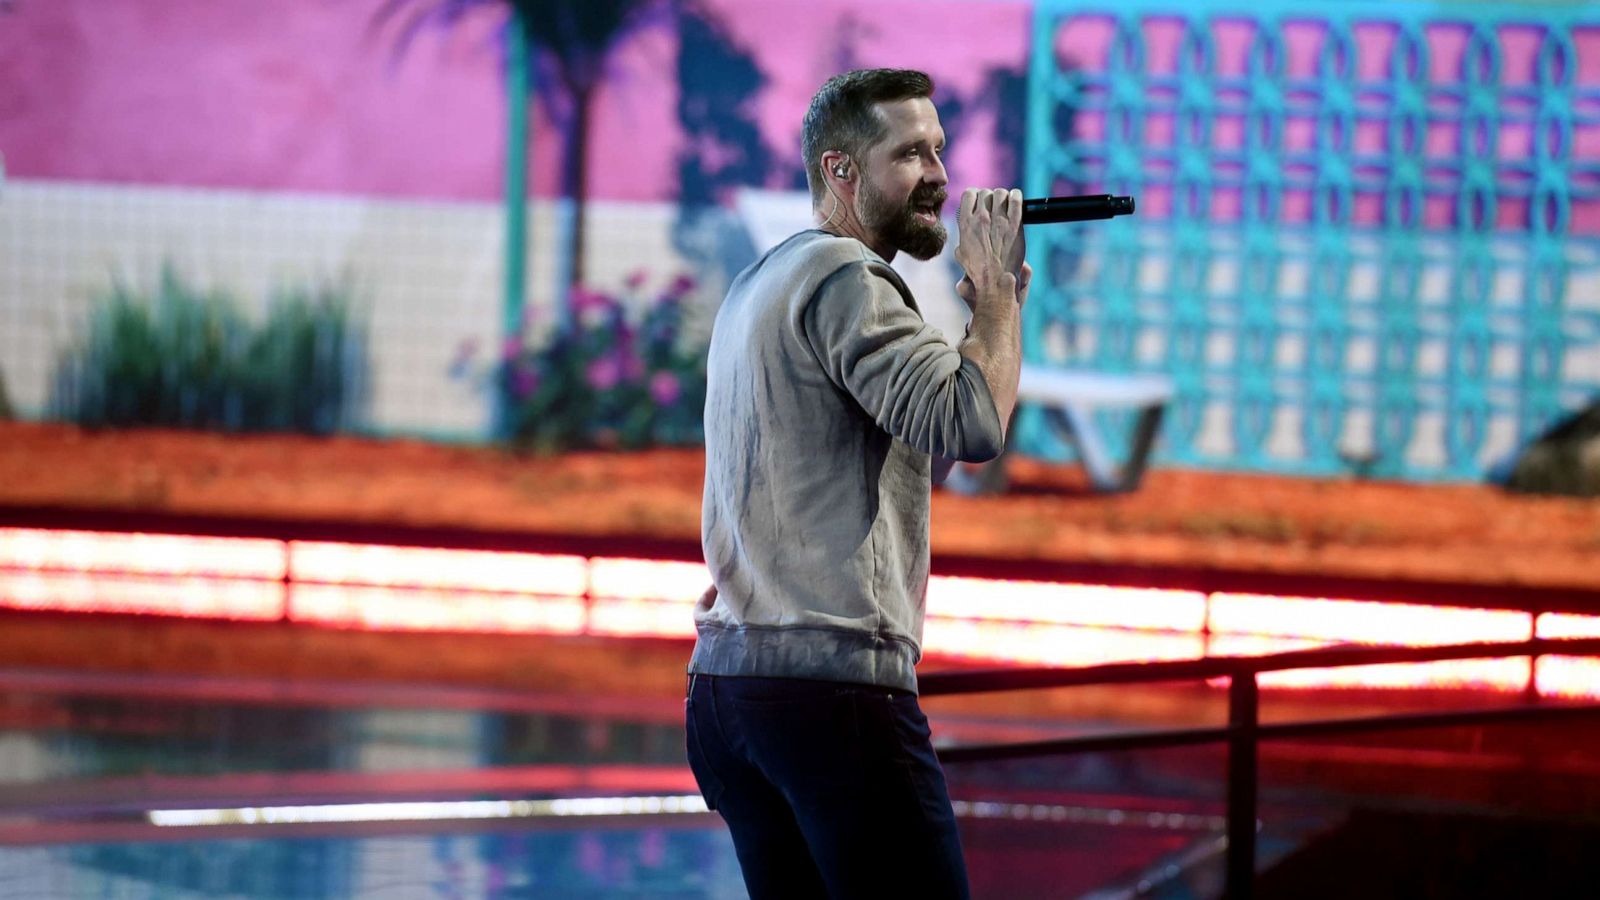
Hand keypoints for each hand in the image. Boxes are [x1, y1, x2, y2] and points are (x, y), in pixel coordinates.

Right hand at [954, 188, 1025, 305]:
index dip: (975, 195)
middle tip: (994, 206)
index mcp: (966, 223)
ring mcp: (999, 219)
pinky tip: (1016, 200)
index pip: (968, 194)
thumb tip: (966, 227)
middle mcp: (981, 218)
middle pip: (985, 192)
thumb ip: (963, 236)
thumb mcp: (961, 253)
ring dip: (1003, 197)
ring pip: (1001, 193)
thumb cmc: (978, 270)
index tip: (980, 201)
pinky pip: (1016, 199)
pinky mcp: (1015, 223)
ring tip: (1005, 205)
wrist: (996, 279)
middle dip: (990, 197)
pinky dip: (1016, 196)